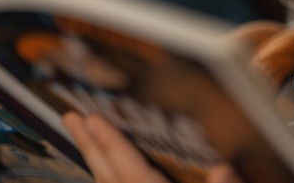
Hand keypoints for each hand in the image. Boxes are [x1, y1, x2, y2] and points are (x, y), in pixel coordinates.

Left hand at [63, 112, 243, 182]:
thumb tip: (224, 168)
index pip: (130, 171)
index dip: (112, 143)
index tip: (92, 119)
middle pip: (108, 177)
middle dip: (89, 146)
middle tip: (70, 117)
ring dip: (94, 161)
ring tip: (82, 137)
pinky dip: (106, 181)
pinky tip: (105, 174)